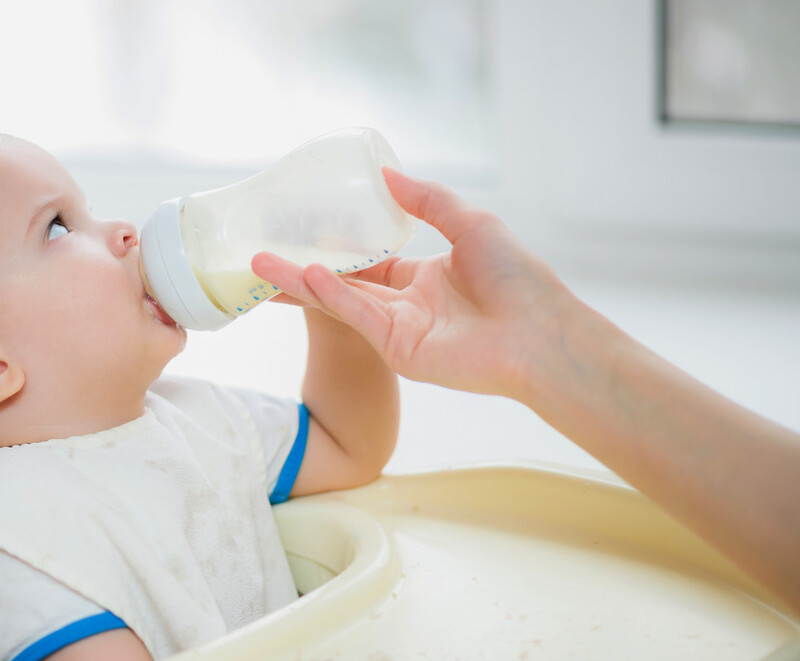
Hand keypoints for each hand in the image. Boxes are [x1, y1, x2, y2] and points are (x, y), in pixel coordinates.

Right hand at [253, 168, 577, 398]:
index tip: (300, 227)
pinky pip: (357, 316)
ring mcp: (397, 330)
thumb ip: (426, 199)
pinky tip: (305, 275)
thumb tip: (385, 172)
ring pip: (339, 300)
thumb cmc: (516, 278)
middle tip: (259, 251)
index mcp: (423, 278)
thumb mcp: (469, 222)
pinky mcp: (397, 350)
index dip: (335, 244)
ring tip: (258, 264)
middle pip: (342, 282)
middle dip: (300, 268)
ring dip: (298, 282)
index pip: (368, 260)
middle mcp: (405, 305)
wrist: (541, 333)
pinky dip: (331, 295)